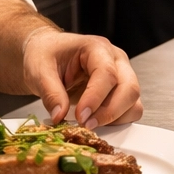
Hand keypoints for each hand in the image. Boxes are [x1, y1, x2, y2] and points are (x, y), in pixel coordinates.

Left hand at [23, 30, 141, 129]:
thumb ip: (51, 92)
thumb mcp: (39, 70)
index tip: (80, 116)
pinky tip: (97, 122)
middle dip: (110, 112)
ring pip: (134, 102)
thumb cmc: (46, 54)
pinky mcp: (121, 92)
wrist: (47, 53)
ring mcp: (122, 76)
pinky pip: (130, 110)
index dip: (95, 98)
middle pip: (129, 88)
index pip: (106, 74)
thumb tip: (60, 116)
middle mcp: (116, 61)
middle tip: (86, 125)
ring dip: (115, 118)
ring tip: (90, 124)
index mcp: (97, 48)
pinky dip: (118, 121)